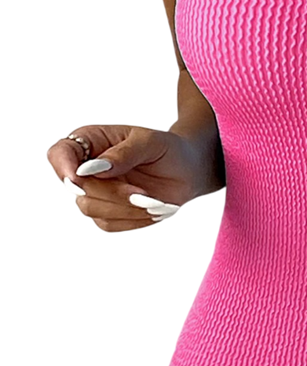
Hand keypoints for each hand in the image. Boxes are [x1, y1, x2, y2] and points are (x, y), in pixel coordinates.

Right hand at [47, 125, 201, 231]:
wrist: (188, 170)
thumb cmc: (168, 149)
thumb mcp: (151, 142)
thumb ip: (124, 153)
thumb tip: (94, 167)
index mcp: (91, 142)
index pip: (59, 154)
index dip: (64, 167)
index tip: (81, 177)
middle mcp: (87, 169)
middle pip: (78, 188)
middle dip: (112, 193)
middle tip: (143, 192)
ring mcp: (95, 193)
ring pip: (90, 208)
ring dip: (124, 208)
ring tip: (154, 201)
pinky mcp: (108, 213)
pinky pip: (108, 224)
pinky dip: (133, 220)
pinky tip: (153, 209)